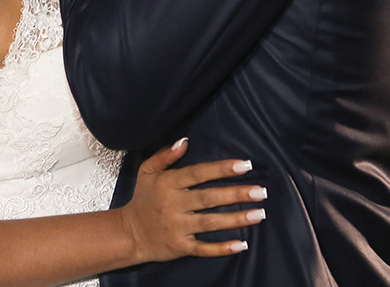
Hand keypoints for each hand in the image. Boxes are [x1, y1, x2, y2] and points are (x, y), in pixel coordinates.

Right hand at [119, 138, 265, 261]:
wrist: (129, 233)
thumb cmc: (143, 199)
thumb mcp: (147, 171)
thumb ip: (165, 155)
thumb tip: (185, 141)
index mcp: (168, 184)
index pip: (199, 173)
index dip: (222, 169)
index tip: (244, 165)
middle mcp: (174, 205)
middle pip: (209, 198)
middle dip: (237, 194)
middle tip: (261, 191)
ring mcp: (178, 227)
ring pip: (211, 223)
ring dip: (236, 219)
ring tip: (259, 214)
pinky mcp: (180, 246)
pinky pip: (203, 248)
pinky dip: (222, 248)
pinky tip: (242, 245)